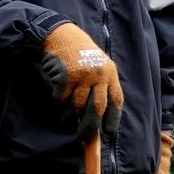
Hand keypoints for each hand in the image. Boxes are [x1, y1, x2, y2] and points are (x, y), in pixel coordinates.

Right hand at [42, 22, 123, 138]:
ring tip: (64, 121)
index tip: (109, 133)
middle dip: (90, 126)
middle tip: (82, 137)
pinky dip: (58, 105)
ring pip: (77, 106)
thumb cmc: (80, 55)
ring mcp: (83, 75)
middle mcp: (99, 74)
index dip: (113, 119)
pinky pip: (62, 99)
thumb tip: (98, 117)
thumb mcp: (98, 65)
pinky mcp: (66, 75)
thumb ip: (101, 86)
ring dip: (69, 117)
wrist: (62, 35)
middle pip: (97, 108)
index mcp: (110, 73)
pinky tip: (57, 106)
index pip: (116, 100)